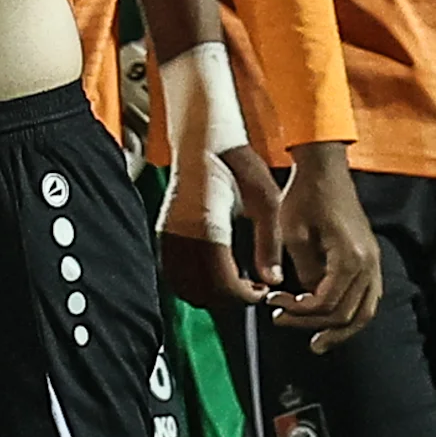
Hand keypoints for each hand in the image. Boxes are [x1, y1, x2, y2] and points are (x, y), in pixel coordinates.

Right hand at [155, 146, 285, 307]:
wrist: (203, 139)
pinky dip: (192, 282)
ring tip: (234, 282)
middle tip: (252, 289)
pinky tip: (213, 272)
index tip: (262, 290)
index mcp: (209, 226)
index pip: (223, 282)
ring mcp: (168, 234)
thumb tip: (273, 280)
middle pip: (203, 290)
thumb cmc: (238, 164)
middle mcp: (183, 234)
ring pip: (184, 285)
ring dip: (210, 293)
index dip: (245, 295)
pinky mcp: (162, 232)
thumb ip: (269, 243)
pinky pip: (172, 272)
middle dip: (230, 297)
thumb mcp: (266, 200)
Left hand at [268, 143, 380, 349]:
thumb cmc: (305, 195)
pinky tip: (336, 319)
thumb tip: (305, 295)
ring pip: (365, 311)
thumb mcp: (293, 232)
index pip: (326, 303)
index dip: (297, 311)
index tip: (272, 303)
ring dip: (340, 329)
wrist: (325, 167)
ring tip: (318, 342)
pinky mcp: (370, 257)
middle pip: (346, 313)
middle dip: (312, 323)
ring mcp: (373, 260)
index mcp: (350, 258)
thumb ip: (302, 269)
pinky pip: (369, 297)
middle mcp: (369, 263)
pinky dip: (353, 313)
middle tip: (282, 321)